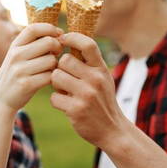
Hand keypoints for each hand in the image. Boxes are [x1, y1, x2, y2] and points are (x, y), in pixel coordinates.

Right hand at [0, 23, 62, 112]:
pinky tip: (48, 80)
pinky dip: (53, 78)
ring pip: (51, 60)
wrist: (0, 99)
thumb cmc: (17, 74)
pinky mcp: (26, 84)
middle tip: (57, 54)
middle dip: (58, 47)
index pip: (34, 29)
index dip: (50, 28)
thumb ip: (33, 44)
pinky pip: (49, 76)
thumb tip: (59, 33)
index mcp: (15, 46)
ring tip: (50, 69)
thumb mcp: (18, 56)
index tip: (59, 34)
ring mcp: (20, 70)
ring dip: (55, 65)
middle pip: (48, 42)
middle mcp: (16, 55)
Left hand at [50, 32, 125, 149]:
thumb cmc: (103, 101)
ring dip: (56, 85)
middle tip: (65, 78)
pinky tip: (66, 105)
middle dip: (60, 68)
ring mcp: (86, 95)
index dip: (72, 37)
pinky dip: (57, 101)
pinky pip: (54, 97)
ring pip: (56, 77)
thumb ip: (90, 63)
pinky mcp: (76, 109)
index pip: (88, 44)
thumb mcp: (103, 78)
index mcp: (101, 69)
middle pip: (64, 60)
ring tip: (65, 91)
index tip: (62, 39)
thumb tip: (69, 40)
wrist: (112, 130)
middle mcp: (95, 79)